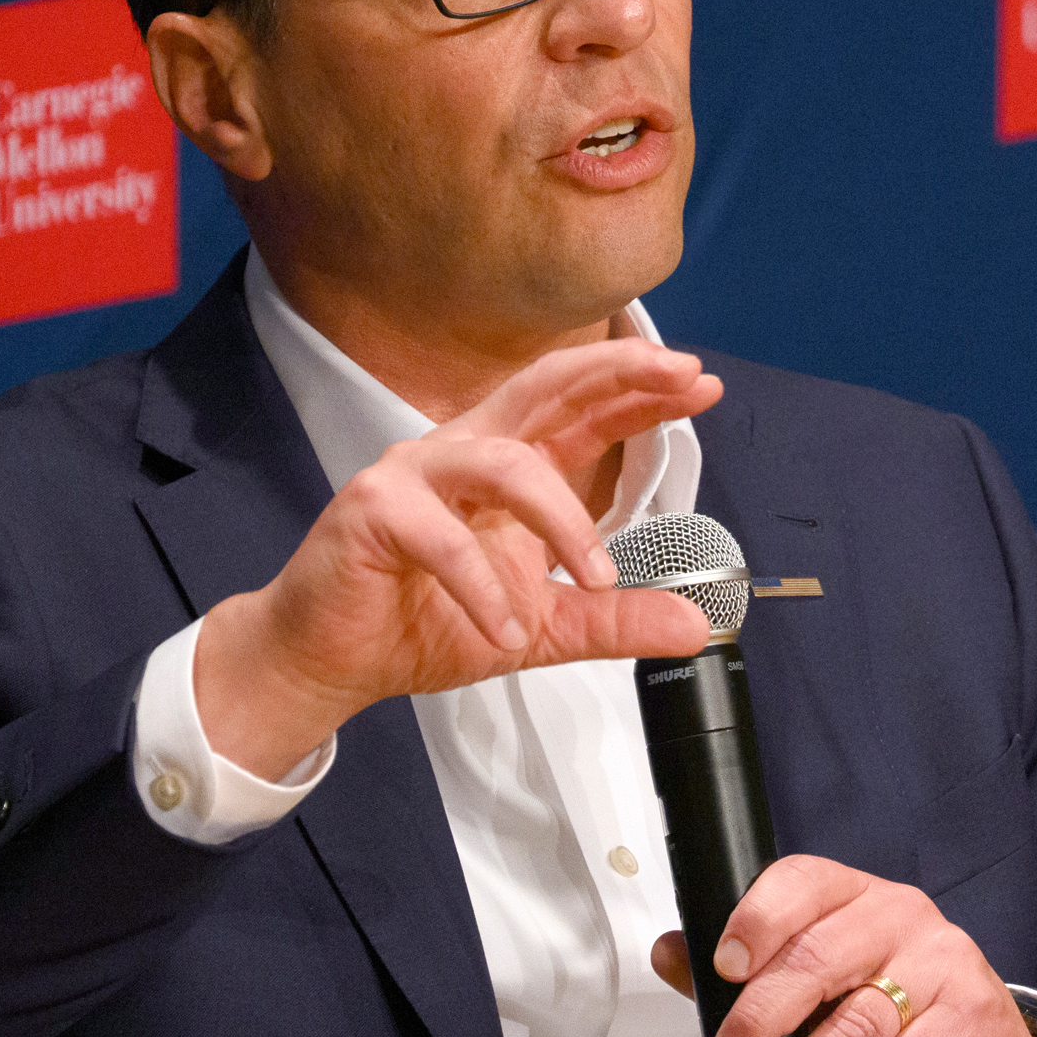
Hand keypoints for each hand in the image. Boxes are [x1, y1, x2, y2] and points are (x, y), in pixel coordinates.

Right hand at [195, 339, 721, 774]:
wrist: (334, 660)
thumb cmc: (426, 621)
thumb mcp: (543, 627)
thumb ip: (614, 619)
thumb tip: (695, 625)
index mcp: (508, 464)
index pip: (583, 410)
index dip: (640, 390)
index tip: (702, 382)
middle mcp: (465, 451)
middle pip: (546, 388)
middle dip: (617, 375)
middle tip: (679, 376)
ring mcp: (416, 473)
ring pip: (504, 463)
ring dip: (561, 520)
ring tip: (595, 577)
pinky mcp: (374, 510)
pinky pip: (443, 538)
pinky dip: (484, 588)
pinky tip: (509, 630)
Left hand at [650, 856, 1036, 1036]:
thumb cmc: (900, 1021)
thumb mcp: (823, 994)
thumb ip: (750, 974)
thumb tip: (672, 954)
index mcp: (859, 896)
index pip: (803, 883)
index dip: (757, 920)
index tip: (722, 969)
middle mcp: (903, 918)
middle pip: (819, 956)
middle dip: (760, 1018)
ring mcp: (943, 966)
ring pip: (856, 1018)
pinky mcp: (968, 1022)